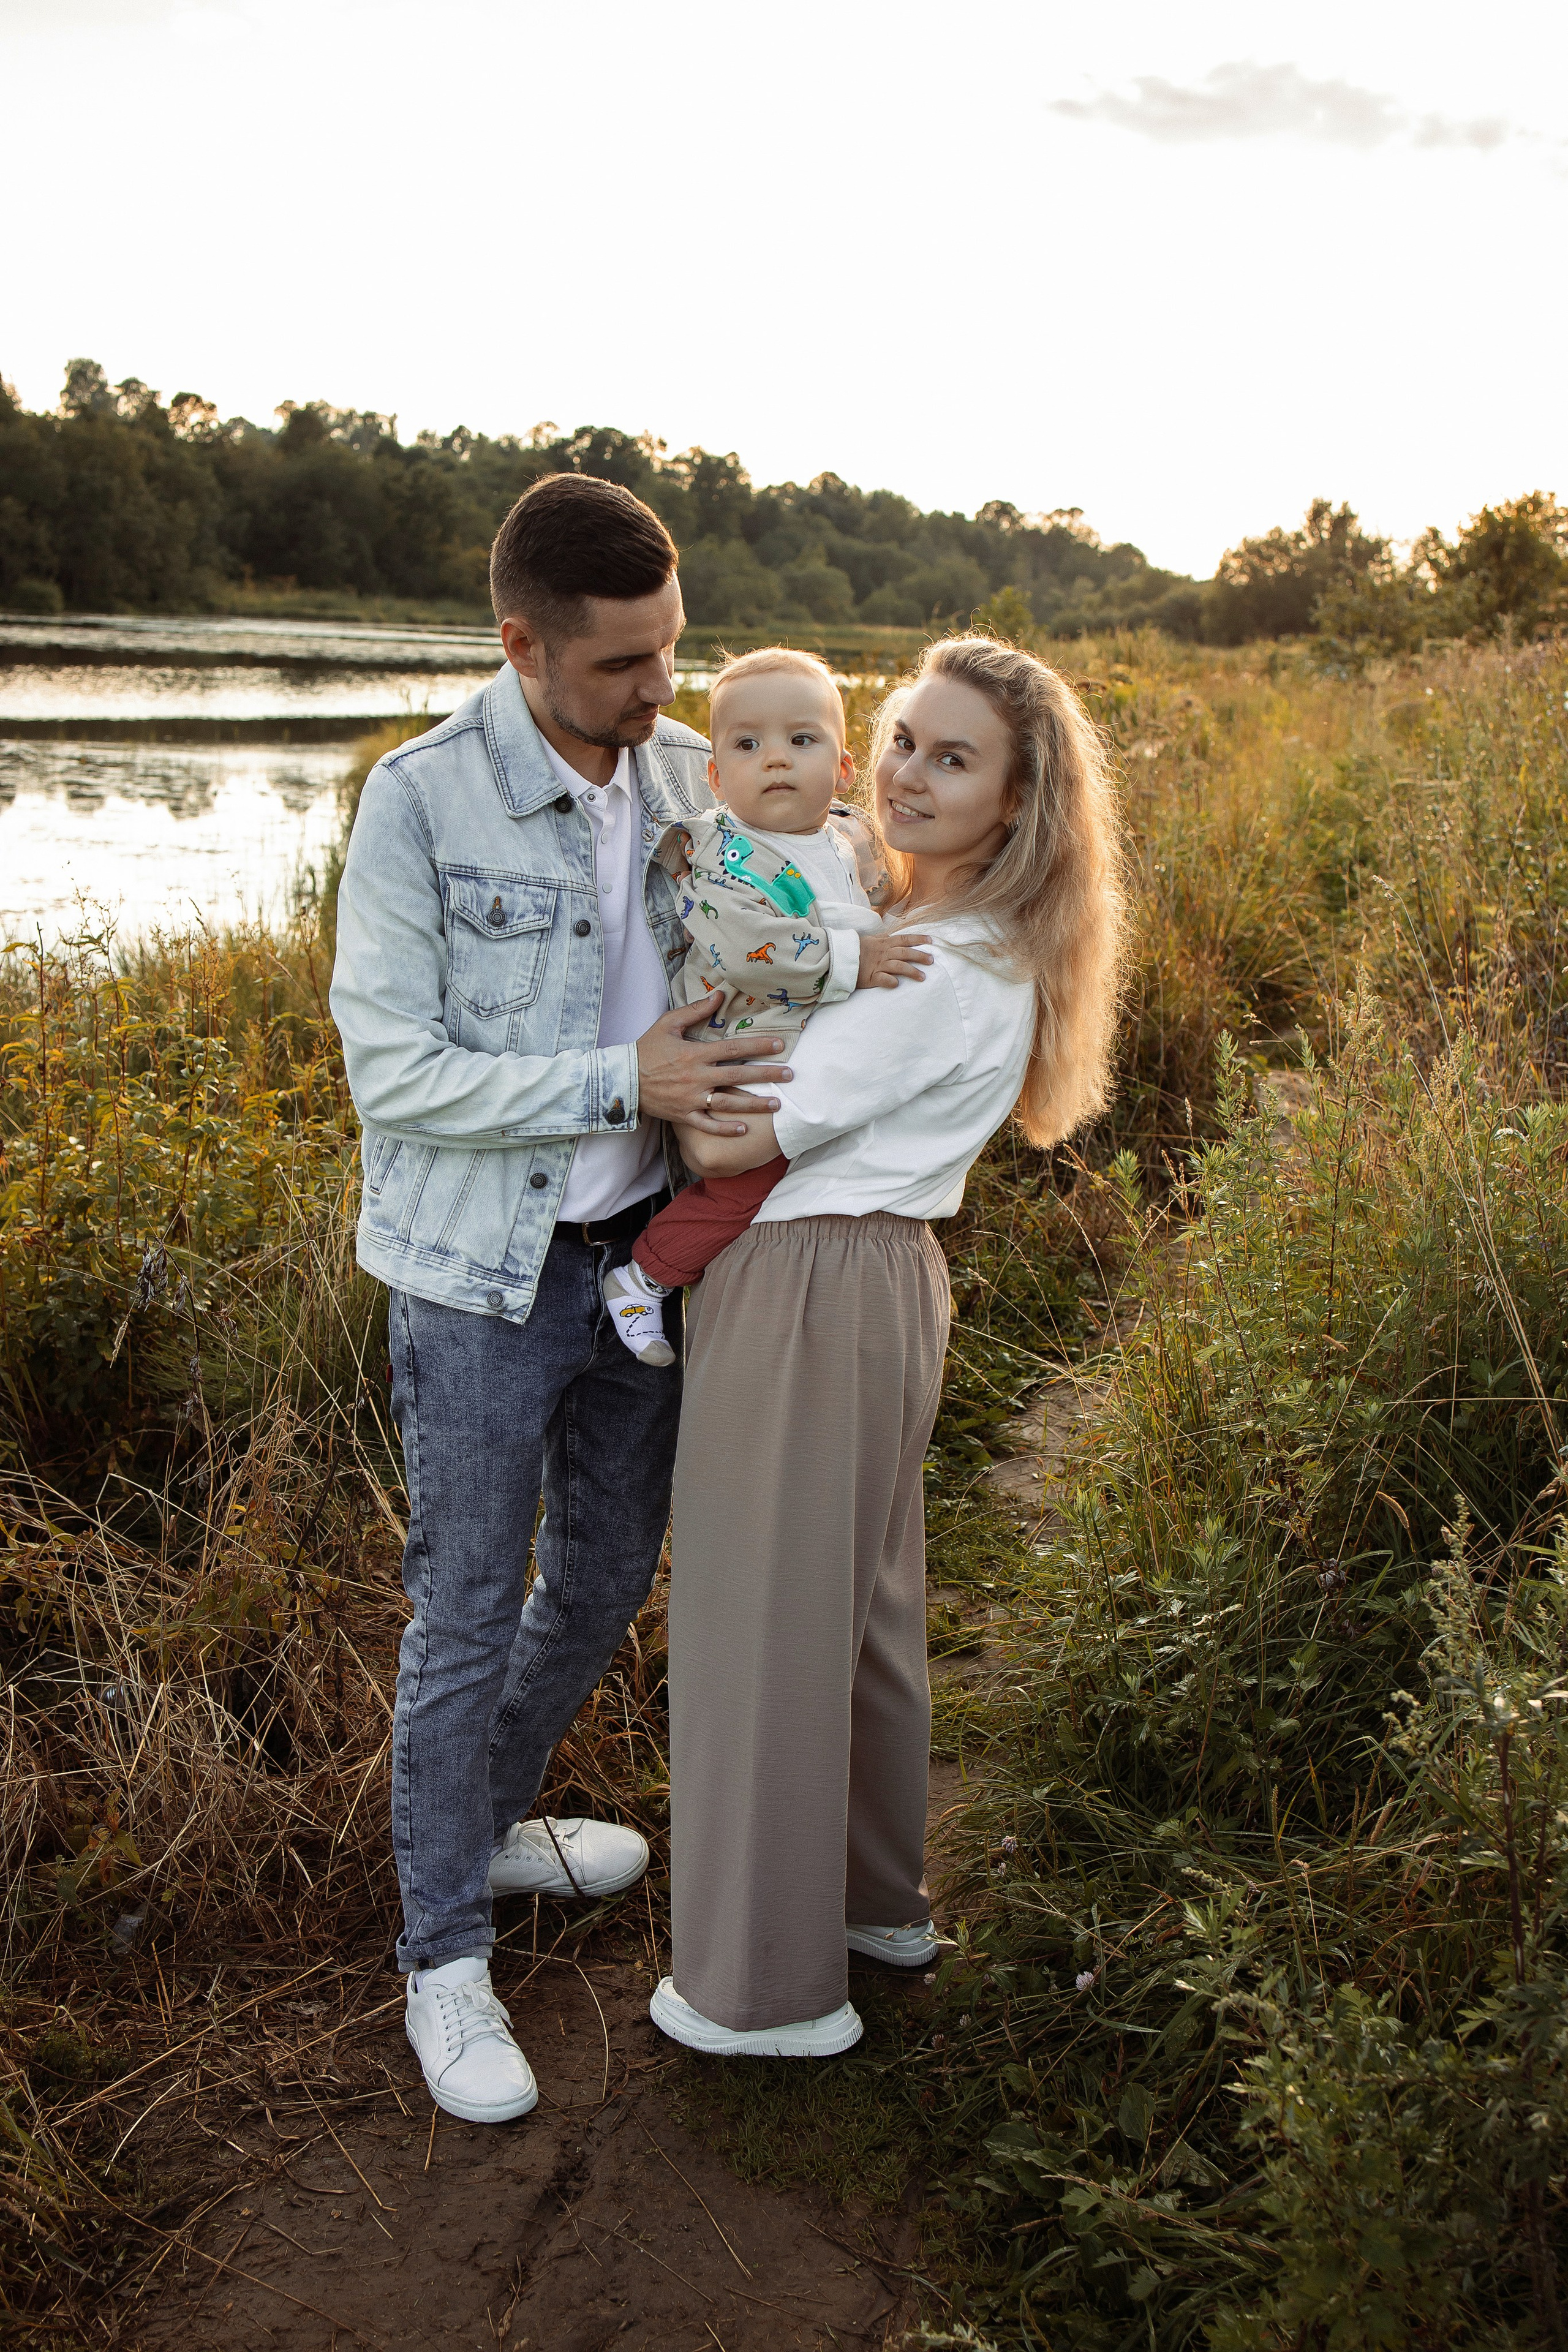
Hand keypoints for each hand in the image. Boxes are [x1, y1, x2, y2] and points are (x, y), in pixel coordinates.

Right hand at [636, 992, 791, 1133]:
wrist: (622, 1079)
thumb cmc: (646, 1049)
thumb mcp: (668, 1024)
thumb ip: (695, 1010)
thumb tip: (719, 994)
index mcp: (695, 1054)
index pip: (733, 1048)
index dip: (758, 1045)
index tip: (780, 1044)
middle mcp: (696, 1077)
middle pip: (738, 1075)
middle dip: (766, 1075)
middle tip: (789, 1075)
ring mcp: (691, 1099)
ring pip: (728, 1102)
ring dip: (753, 1104)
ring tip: (776, 1104)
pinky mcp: (683, 1115)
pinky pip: (707, 1124)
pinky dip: (724, 1129)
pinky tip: (744, 1129)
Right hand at [855, 931, 933, 990]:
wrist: (838, 957)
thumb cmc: (855, 949)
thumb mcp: (869, 940)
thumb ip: (881, 938)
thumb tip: (890, 935)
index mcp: (884, 943)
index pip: (904, 939)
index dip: (918, 939)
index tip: (930, 941)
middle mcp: (883, 953)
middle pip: (905, 953)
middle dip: (919, 956)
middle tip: (931, 960)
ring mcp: (877, 965)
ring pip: (898, 966)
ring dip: (911, 971)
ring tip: (922, 977)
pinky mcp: (870, 977)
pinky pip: (882, 979)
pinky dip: (890, 981)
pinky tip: (897, 984)